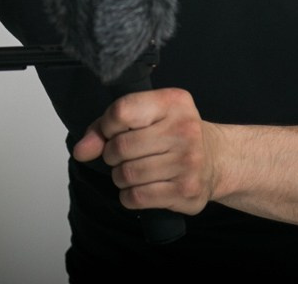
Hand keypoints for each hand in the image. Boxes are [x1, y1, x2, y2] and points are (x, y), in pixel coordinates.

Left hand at [72, 87, 214, 215]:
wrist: (216, 159)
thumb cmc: (172, 134)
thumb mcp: (145, 117)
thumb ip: (107, 127)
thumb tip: (81, 151)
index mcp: (173, 102)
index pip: (121, 112)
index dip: (106, 126)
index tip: (111, 133)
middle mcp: (184, 129)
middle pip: (121, 147)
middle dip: (112, 155)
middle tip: (122, 156)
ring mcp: (188, 161)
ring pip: (127, 174)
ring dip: (120, 177)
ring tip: (131, 171)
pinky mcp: (187, 190)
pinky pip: (137, 197)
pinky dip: (128, 196)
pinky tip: (138, 188)